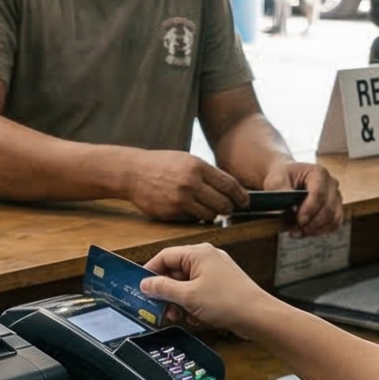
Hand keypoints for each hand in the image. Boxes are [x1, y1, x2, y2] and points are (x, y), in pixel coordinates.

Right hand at [123, 150, 248, 221]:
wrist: (133, 172)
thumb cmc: (162, 164)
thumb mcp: (187, 160)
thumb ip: (208, 173)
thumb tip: (231, 188)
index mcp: (198, 167)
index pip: (230, 185)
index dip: (241, 196)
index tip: (245, 202)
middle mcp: (191, 183)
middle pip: (223, 204)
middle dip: (229, 208)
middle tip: (228, 208)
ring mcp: (181, 199)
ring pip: (210, 215)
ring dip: (213, 214)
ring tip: (208, 208)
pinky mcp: (171, 212)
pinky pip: (193, 219)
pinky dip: (196, 217)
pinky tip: (191, 209)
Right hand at [140, 243, 277, 336]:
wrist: (259, 317)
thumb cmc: (229, 302)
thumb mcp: (188, 297)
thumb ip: (163, 289)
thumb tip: (145, 284)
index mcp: (198, 253)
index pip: (165, 256)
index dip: (150, 272)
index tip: (142, 289)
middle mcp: (207, 258)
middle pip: (175, 271)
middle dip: (166, 292)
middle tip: (159, 309)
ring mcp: (215, 271)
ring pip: (186, 284)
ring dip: (178, 301)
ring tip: (177, 317)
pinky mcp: (221, 285)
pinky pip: (198, 291)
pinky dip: (192, 304)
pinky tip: (194, 318)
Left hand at [266, 161, 342, 235]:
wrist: (286, 179)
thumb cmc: (282, 178)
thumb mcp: (276, 180)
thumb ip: (282, 190)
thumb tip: (289, 205)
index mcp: (318, 173)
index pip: (319, 193)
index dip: (310, 209)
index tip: (299, 221)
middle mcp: (331, 184)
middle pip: (329, 208)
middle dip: (312, 223)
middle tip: (295, 230)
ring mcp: (335, 197)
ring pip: (334, 218)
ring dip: (316, 229)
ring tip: (298, 232)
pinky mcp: (335, 209)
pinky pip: (334, 224)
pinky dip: (321, 231)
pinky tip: (306, 232)